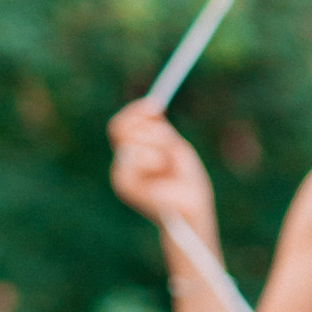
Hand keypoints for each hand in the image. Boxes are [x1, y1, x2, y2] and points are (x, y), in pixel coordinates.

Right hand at [107, 103, 216, 246]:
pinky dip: (153, 158)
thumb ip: (157, 128)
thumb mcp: (172, 146)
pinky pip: (133, 154)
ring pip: (131, 139)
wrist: (192, 207)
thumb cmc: (186, 181)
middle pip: (120, 127)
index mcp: (132, 154)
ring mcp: (119, 173)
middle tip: (168, 143)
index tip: (157, 106)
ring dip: (157, 147)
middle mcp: (122, 163)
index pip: (121, 124)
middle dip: (149, 129)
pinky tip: (161, 172)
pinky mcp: (122, 184)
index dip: (136, 111)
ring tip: (167, 166)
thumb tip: (152, 103)